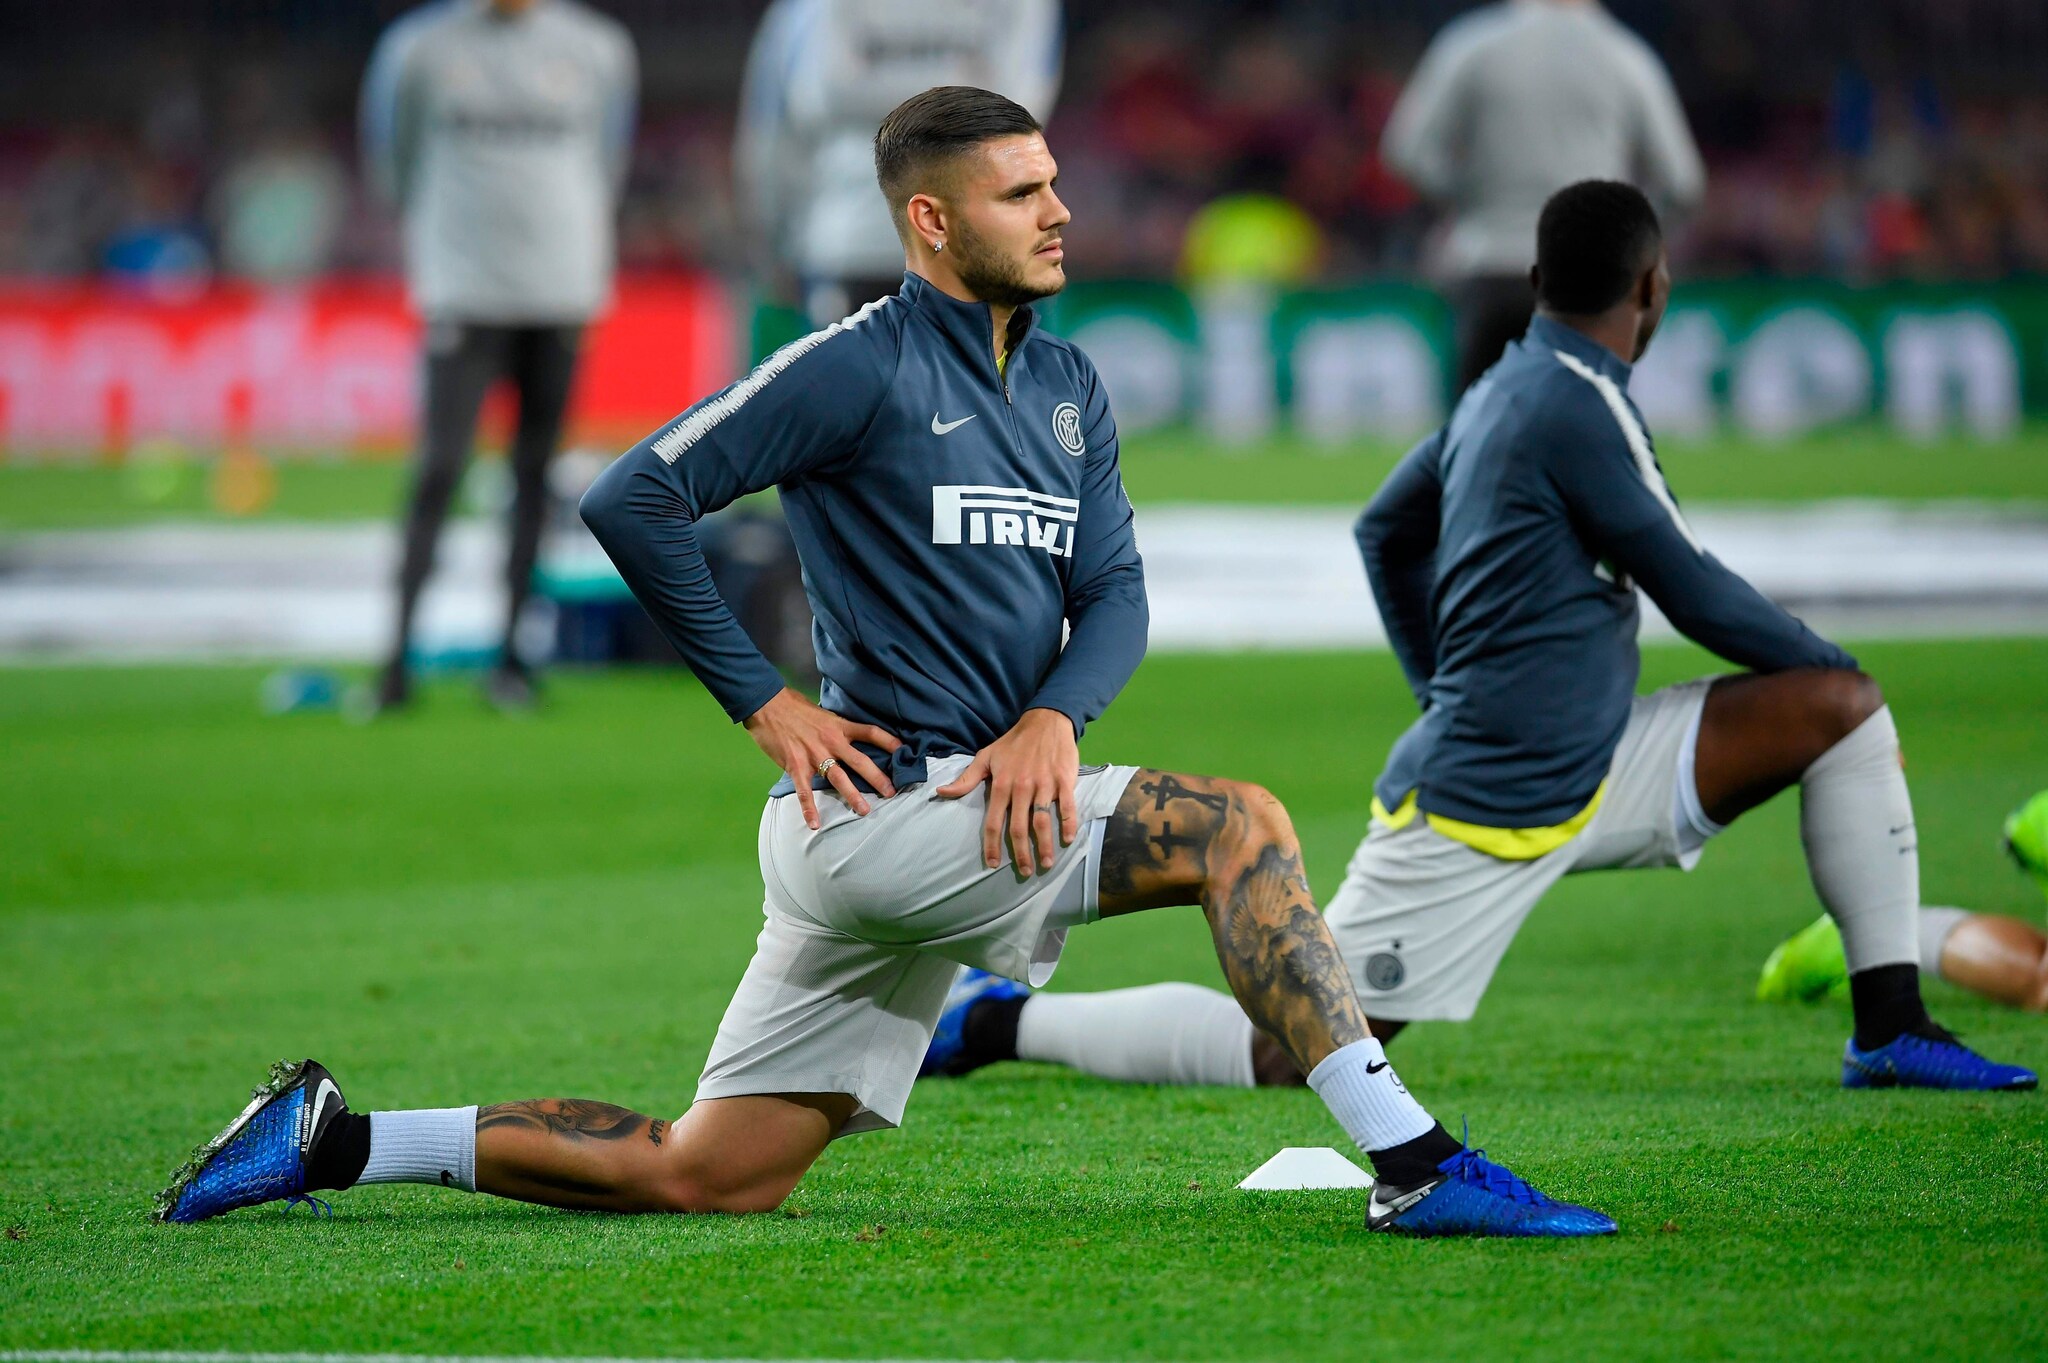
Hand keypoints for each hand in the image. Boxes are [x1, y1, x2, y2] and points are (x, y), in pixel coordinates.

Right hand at [744, 688, 902, 830]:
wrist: (767, 704)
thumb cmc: (793, 706)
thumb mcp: (822, 713)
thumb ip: (836, 728)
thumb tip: (847, 737)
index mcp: (839, 726)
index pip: (872, 732)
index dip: (890, 742)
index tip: (905, 752)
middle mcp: (831, 741)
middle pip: (861, 761)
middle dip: (878, 778)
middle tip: (891, 793)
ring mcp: (814, 754)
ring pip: (838, 778)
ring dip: (853, 796)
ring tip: (865, 811)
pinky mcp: (795, 765)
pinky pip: (804, 791)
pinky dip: (809, 809)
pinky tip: (815, 824)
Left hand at [934, 708, 1078, 876]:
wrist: (1045, 721)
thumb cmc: (1013, 742)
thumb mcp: (986, 757)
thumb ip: (966, 779)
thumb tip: (941, 792)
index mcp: (1001, 784)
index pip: (993, 821)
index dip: (992, 845)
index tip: (993, 864)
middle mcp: (1022, 788)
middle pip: (1018, 827)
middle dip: (1021, 854)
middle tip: (1024, 872)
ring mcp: (1044, 785)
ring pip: (1042, 821)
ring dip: (1044, 845)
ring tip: (1045, 863)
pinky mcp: (1064, 781)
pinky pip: (1067, 806)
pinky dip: (1068, 824)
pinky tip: (1067, 840)